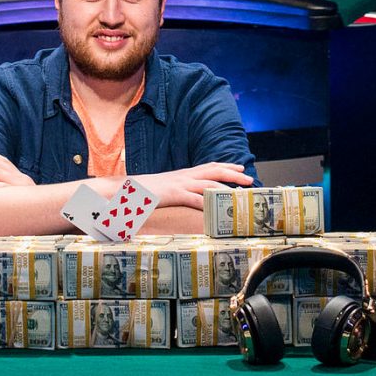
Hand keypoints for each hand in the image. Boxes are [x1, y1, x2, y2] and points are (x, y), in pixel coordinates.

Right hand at [136, 162, 252, 209]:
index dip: (226, 166)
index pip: (209, 166)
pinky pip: (194, 199)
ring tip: (240, 193)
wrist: (125, 189)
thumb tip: (187, 195)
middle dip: (233, 174)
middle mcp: (184, 176)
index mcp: (183, 174)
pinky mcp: (173, 194)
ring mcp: (179, 184)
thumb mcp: (165, 188)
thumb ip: (177, 190)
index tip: (240, 168)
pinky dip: (207, 203)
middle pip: (214, 170)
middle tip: (250, 179)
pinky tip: (217, 208)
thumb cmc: (144, 191)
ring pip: (209, 183)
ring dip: (227, 188)